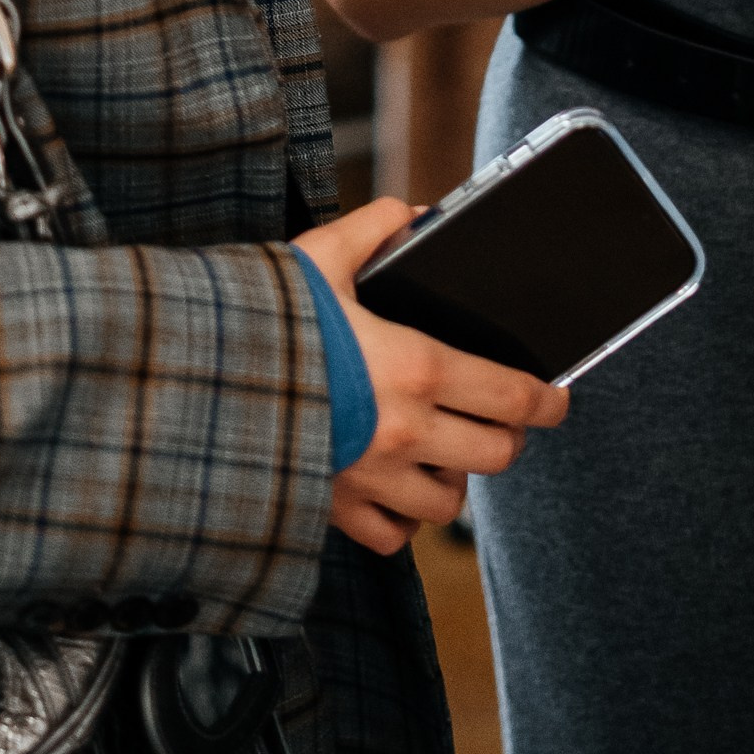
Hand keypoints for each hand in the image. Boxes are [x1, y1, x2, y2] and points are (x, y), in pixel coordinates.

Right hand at [295, 196, 568, 554]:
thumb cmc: (264, 319)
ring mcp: (371, 480)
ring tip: (443, 450)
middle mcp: (405, 433)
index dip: (547, 401)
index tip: (558, 400)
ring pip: (449, 503)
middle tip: (498, 418)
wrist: (196, 387)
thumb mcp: (319, 255)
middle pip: (496, 456)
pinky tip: (394, 488)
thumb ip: (375, 228)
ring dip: (455, 477)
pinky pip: (393, 537)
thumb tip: (412, 215)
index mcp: (416, 368)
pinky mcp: (334, 510)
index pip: (512, 397)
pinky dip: (403, 520)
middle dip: (507, 436)